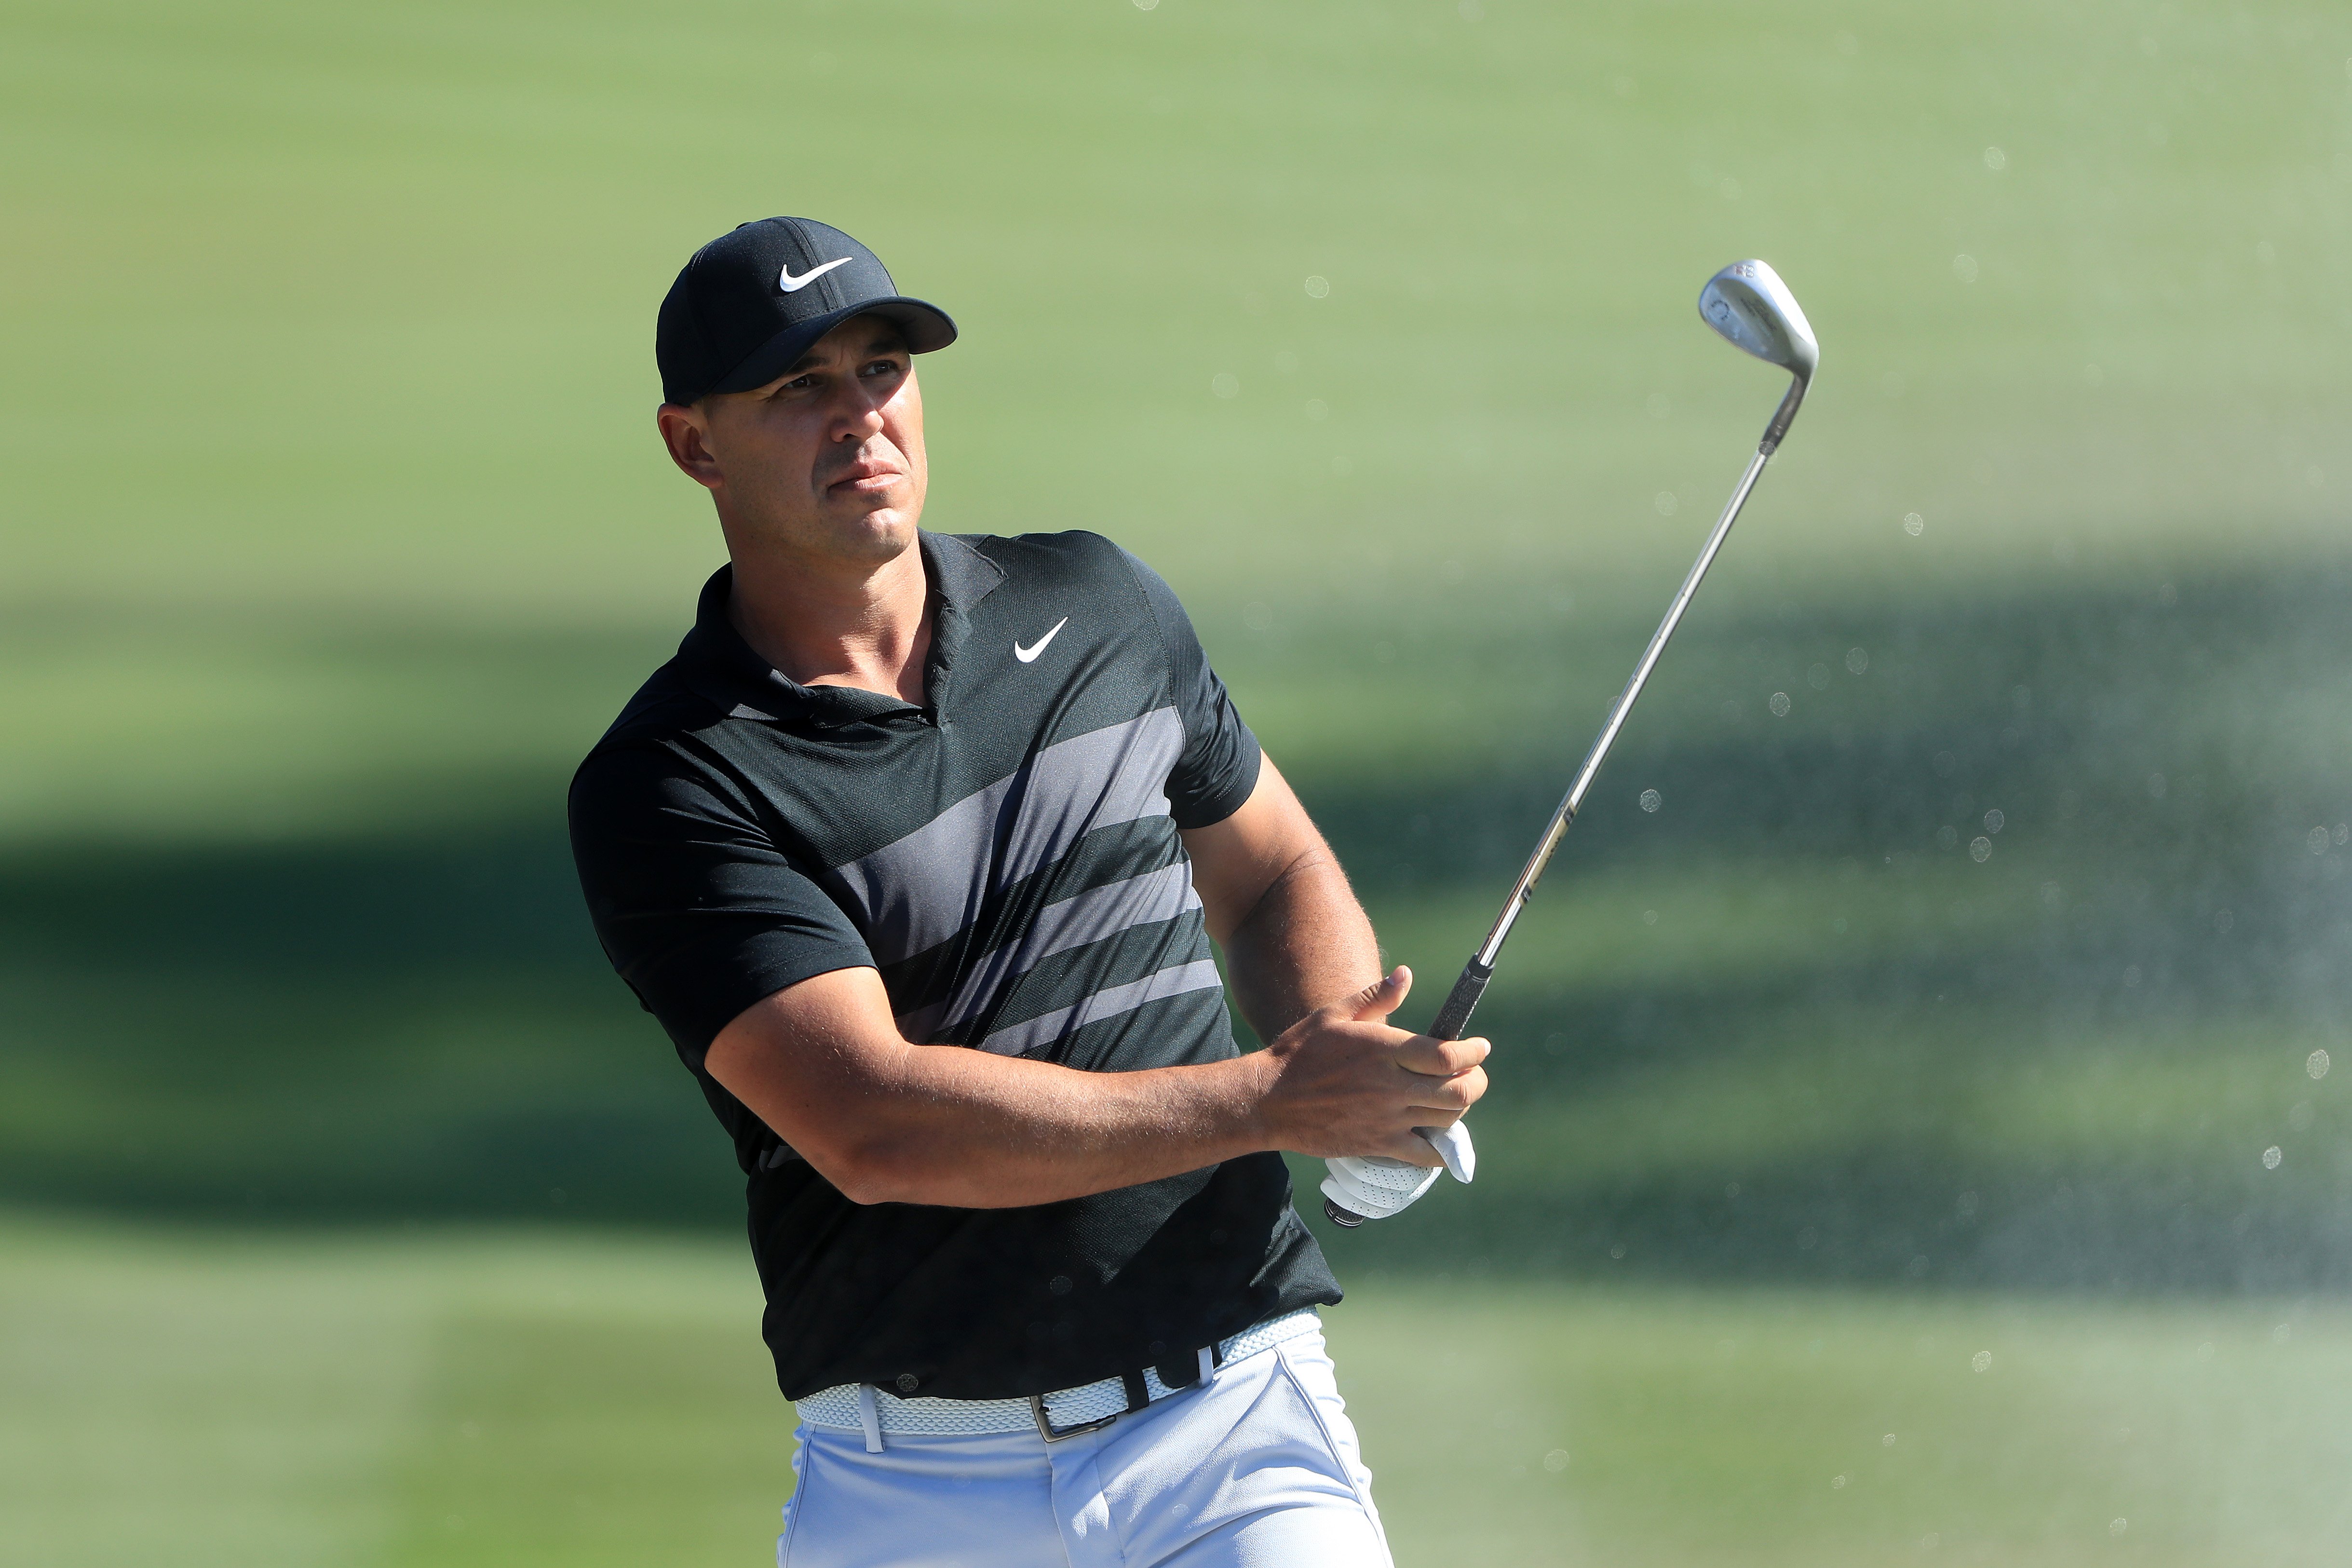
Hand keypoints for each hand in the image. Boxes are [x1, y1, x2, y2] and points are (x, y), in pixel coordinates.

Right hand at [1253, 966, 1488, 1163]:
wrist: (1267, 1101)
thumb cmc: (1299, 1052)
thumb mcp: (1333, 1014)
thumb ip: (1375, 997)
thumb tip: (1405, 975)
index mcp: (1384, 1050)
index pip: (1447, 1055)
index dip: (1473, 1052)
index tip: (1480, 1048)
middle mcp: (1391, 1086)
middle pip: (1459, 1091)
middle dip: (1477, 1082)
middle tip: (1474, 1075)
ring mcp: (1387, 1119)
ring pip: (1448, 1121)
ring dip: (1459, 1110)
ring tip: (1451, 1100)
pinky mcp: (1378, 1144)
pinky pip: (1427, 1155)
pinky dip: (1441, 1148)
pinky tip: (1437, 1137)